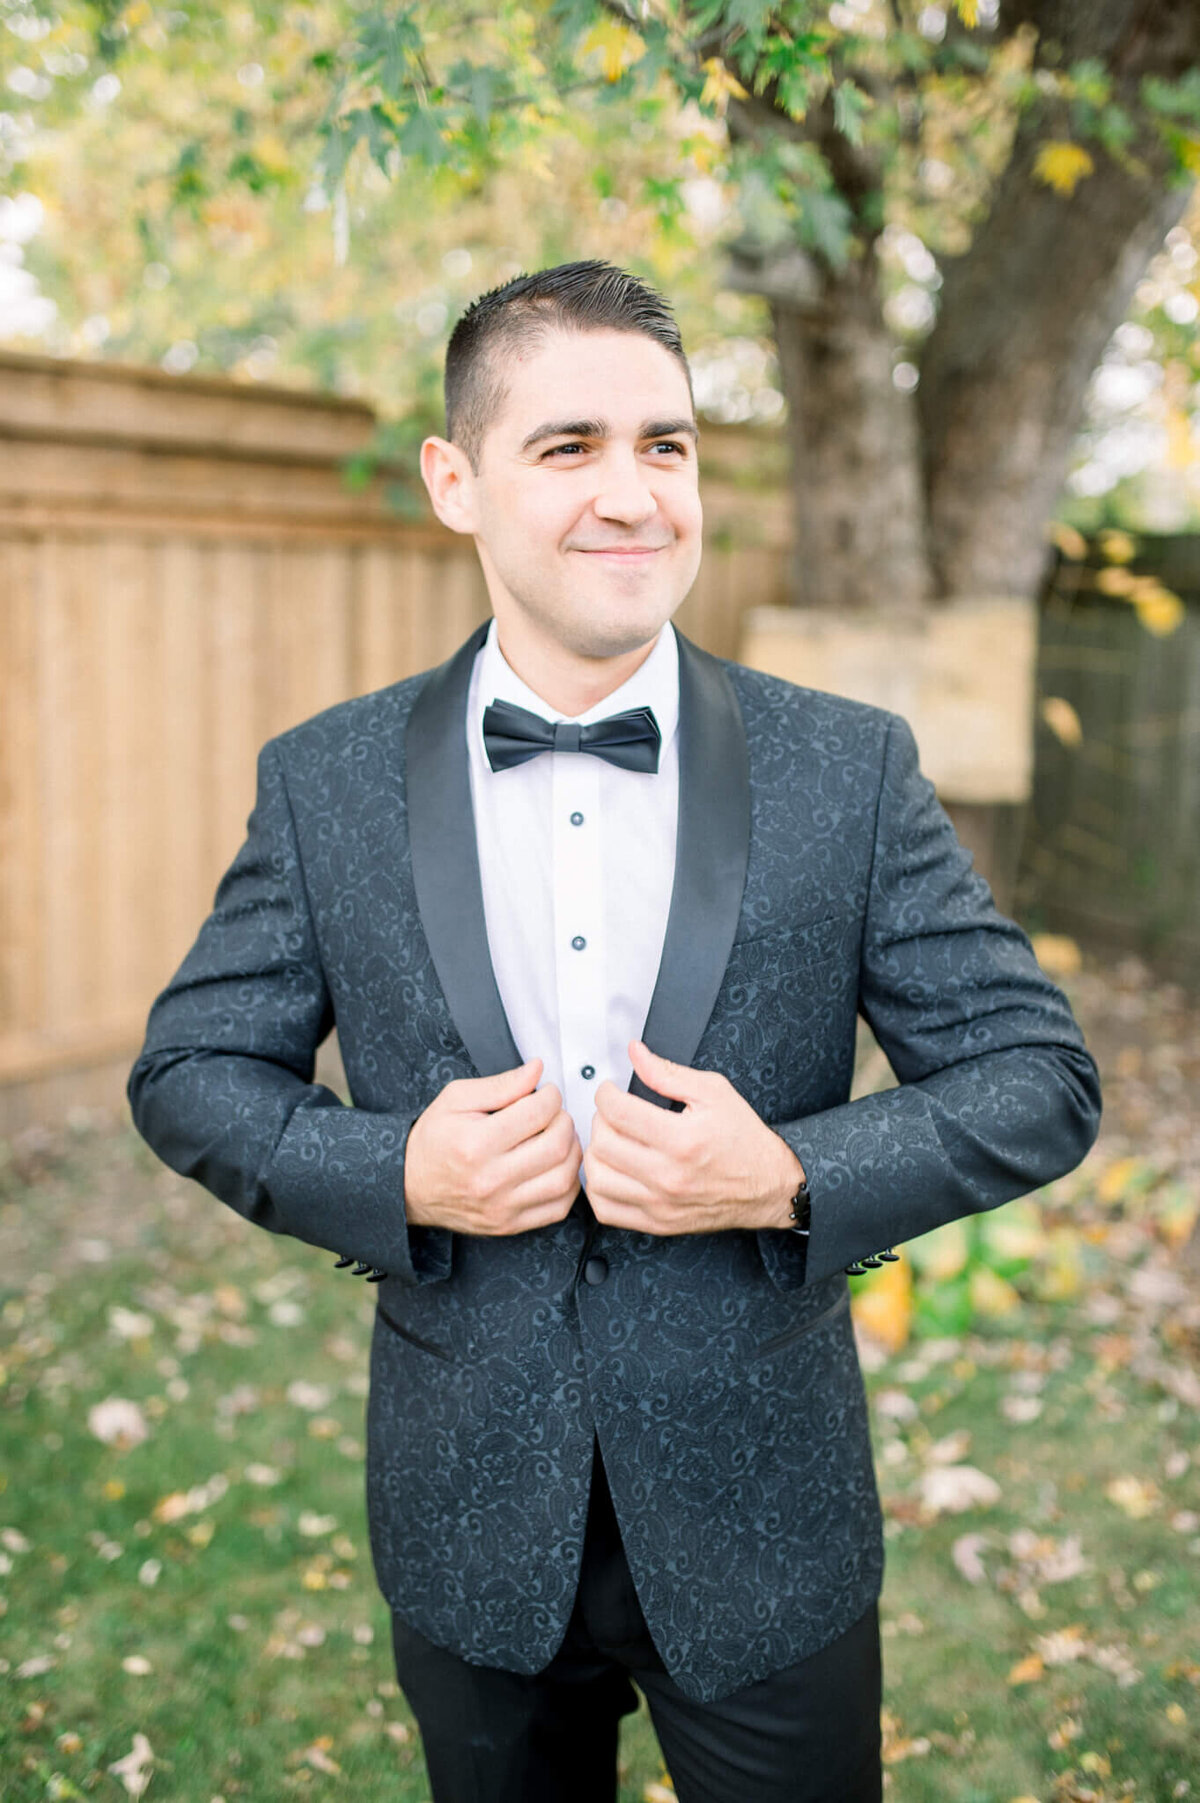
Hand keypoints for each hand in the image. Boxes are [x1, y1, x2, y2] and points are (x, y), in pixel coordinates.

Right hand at [404, 1059, 581, 1234]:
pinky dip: (569, 1184)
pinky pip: (558, 1207)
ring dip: (572, 1152)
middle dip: (564, 1121)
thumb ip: (501, 1084)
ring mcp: (502, 1207)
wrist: (409, 1186)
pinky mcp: (510, 1225)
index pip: (537, 1113)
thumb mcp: (456, 1099)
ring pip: (564, 1178)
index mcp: (476, 1143)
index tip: (546, 1093)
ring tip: (559, 1138)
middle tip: (554, 1114)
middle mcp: (491, 1179)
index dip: (550, 1096)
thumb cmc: (433, 1140)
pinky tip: (557, 1167)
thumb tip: (537, 1070)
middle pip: (557, 1146)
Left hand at [583, 1041, 805, 1234]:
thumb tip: (635, 1054)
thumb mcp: (713, 1092)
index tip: (610, 1091)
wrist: (767, 1186)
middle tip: (613, 1113)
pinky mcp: (657, 1223)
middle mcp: (668, 1175)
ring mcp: (660, 1204)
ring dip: (596, 1154)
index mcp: (682, 1140)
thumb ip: (668, 1073)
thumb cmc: (744, 1140)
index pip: (617, 1112)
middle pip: (603, 1143)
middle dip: (600, 1119)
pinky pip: (606, 1210)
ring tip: (611, 1141)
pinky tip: (612, 1172)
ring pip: (598, 1178)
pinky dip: (599, 1189)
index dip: (605, 1093)